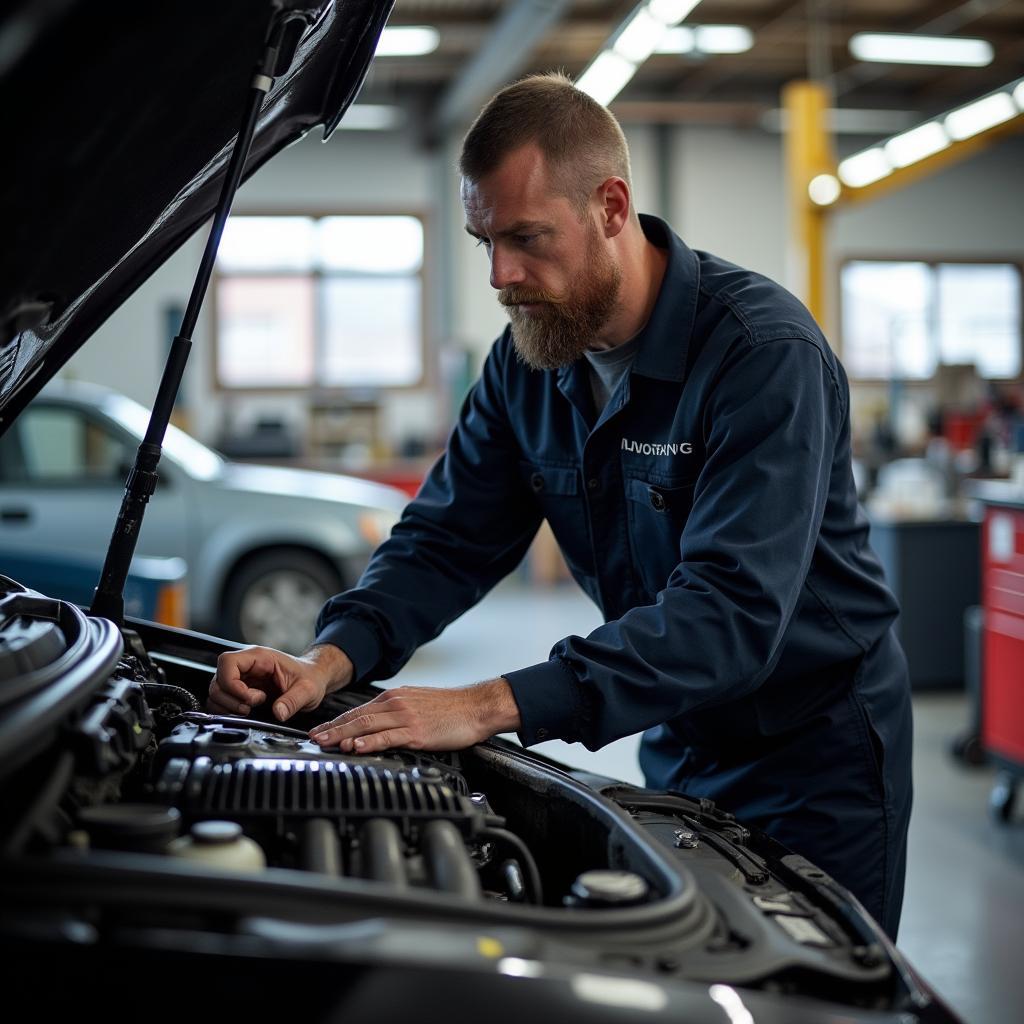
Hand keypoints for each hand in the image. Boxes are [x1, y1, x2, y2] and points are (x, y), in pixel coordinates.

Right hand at [207, 643, 353, 721]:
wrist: (312, 679)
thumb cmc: (309, 678)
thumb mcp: (308, 690)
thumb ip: (293, 701)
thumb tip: (278, 713)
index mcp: (259, 657)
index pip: (227, 662)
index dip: (232, 684)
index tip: (251, 699)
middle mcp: (246, 665)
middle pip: (217, 680)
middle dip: (231, 699)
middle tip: (252, 707)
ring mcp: (241, 677)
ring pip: (216, 692)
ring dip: (228, 706)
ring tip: (250, 709)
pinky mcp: (239, 690)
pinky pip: (221, 700)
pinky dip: (227, 710)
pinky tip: (246, 712)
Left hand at [308, 678, 521, 753]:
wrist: (476, 707)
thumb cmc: (452, 709)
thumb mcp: (420, 703)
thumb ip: (399, 712)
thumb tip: (381, 724)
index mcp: (396, 697)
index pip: (360, 710)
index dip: (338, 722)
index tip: (320, 730)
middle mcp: (397, 704)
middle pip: (357, 717)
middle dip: (332, 728)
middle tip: (312, 738)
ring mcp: (406, 717)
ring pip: (367, 725)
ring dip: (342, 735)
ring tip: (325, 743)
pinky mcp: (416, 732)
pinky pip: (387, 737)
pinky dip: (368, 742)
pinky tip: (355, 747)